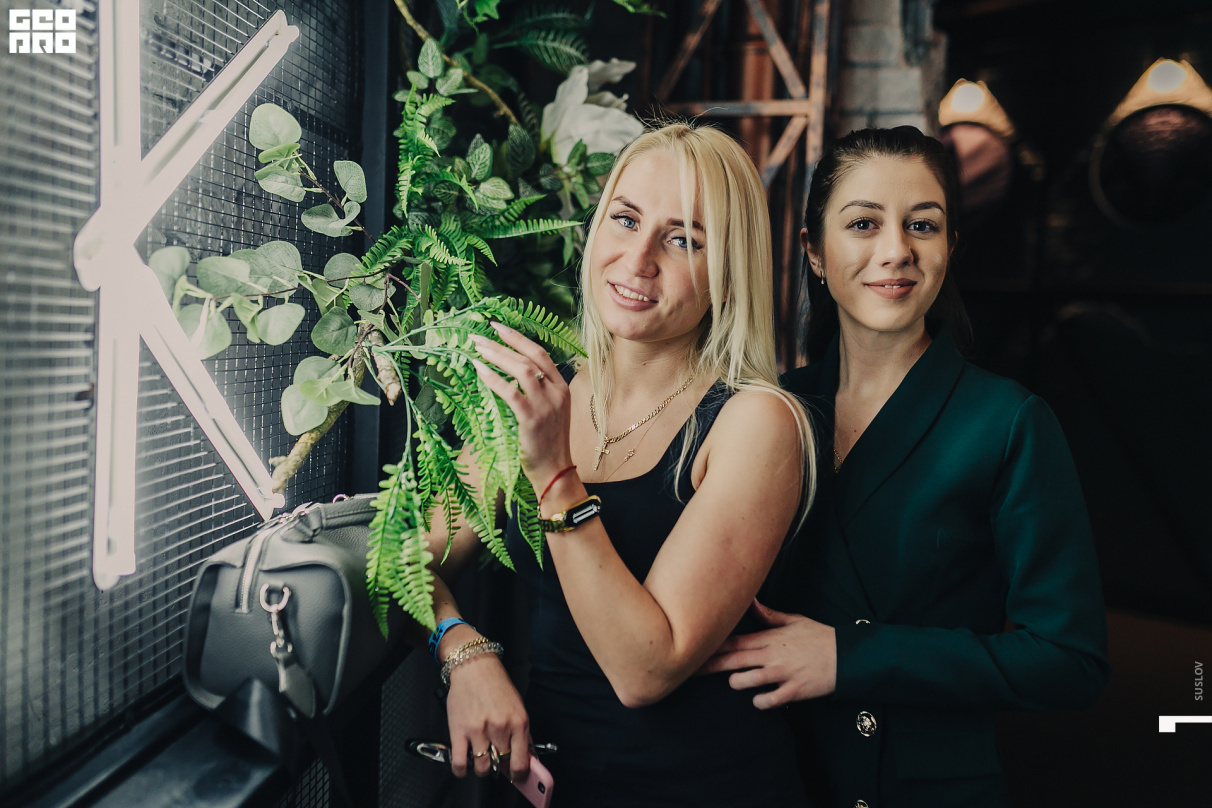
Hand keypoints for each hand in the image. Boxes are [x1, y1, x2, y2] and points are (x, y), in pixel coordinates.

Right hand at [445, 652, 532, 781]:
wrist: (474, 667)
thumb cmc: (496, 685)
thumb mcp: (518, 708)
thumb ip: (523, 735)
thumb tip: (528, 760)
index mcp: (519, 722)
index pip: (521, 763)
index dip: (519, 775)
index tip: (517, 777)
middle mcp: (500, 728)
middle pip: (502, 765)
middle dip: (500, 767)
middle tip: (497, 759)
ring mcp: (478, 731)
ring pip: (483, 768)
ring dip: (483, 768)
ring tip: (482, 758)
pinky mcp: (459, 732)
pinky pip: (460, 764)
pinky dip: (462, 771)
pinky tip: (465, 767)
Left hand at [470, 322, 571, 485]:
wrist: (555, 470)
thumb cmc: (547, 442)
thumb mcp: (549, 410)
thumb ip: (537, 390)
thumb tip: (511, 372)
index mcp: (562, 387)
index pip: (541, 354)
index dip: (518, 338)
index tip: (497, 327)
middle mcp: (557, 392)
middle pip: (530, 358)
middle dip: (503, 343)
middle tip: (479, 335)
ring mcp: (546, 406)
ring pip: (522, 370)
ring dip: (498, 356)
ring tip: (477, 349)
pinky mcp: (532, 420)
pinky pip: (511, 393)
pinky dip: (494, 379)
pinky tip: (480, 370)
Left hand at [699, 599, 836, 708]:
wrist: (846, 656)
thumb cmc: (819, 636)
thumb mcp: (793, 620)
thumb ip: (768, 615)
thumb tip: (750, 600)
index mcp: (769, 638)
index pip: (733, 641)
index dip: (712, 645)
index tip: (695, 647)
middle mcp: (771, 656)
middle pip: (733, 661)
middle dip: (710, 666)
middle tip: (690, 671)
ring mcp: (782, 674)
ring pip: (747, 681)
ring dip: (738, 682)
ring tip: (737, 681)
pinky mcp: (793, 691)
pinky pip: (768, 700)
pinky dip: (760, 701)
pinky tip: (759, 698)